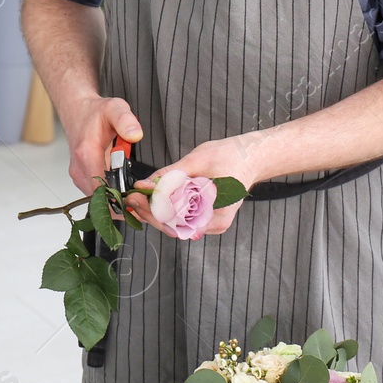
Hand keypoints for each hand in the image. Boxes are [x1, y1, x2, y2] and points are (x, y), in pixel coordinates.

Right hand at [60, 95, 142, 194]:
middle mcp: (79, 168)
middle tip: (138, 196)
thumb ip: (126, 121)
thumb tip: (135, 135)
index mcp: (87, 154)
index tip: (135, 197)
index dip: (119, 197)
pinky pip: (96, 193)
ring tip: (131, 190)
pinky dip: (109, 193)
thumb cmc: (95, 113)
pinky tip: (121, 185)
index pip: (100, 189)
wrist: (78, 113)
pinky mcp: (81, 178)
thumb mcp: (115, 109)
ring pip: (98, 198)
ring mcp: (78, 175)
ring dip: (115, 197)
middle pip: (101, 197)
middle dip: (120, 200)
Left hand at [125, 134, 267, 238]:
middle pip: (173, 226)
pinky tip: (154, 201)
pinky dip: (167, 211)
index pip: (176, 219)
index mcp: (216, 213)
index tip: (136, 196)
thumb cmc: (230, 156)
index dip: (152, 209)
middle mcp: (214, 224)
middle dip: (150, 212)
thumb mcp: (197, 160)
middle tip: (132, 198)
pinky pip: (182, 220)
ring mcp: (211, 224)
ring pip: (176, 225)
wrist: (251, 157)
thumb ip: (170, 175)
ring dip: (156, 213)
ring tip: (139, 198)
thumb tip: (145, 185)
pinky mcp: (207, 219)